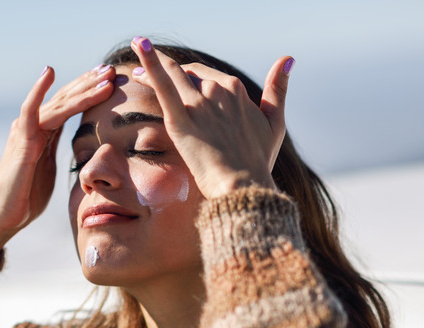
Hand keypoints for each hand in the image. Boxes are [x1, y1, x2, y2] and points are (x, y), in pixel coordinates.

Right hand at [0, 65, 115, 253]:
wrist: (4, 216)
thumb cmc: (26, 197)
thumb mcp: (49, 169)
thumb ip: (57, 152)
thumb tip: (77, 149)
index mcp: (43, 132)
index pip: (69, 105)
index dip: (89, 91)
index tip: (110, 79)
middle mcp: (33, 126)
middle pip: (65, 98)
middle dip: (89, 83)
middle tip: (112, 68)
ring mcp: (25, 131)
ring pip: (58, 103)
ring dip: (82, 88)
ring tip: (102, 75)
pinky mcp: (20, 141)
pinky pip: (30, 111)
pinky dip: (38, 90)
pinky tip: (49, 72)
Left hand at [129, 37, 292, 197]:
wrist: (243, 185)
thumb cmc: (258, 160)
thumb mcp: (274, 122)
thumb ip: (278, 89)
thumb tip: (288, 59)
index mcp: (236, 89)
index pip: (206, 75)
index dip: (190, 75)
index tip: (176, 77)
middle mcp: (217, 90)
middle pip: (187, 74)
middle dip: (168, 70)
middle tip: (144, 70)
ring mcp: (198, 103)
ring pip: (172, 74)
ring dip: (152, 62)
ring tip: (136, 57)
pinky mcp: (180, 119)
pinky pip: (162, 85)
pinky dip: (150, 63)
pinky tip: (139, 45)